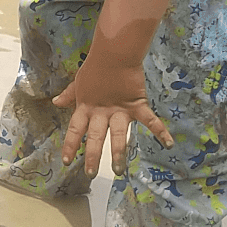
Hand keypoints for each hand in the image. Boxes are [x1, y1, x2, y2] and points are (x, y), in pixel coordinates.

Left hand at [50, 57, 173, 175]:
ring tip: (118, 170)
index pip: (75, 129)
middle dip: (93, 155)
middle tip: (90, 173)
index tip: (66, 161)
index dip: (70, 145)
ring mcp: (120, 110)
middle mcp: (102, 113)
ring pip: (119, 134)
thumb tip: (56, 102)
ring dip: (118, 152)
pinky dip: (160, 131)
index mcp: (86, 108)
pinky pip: (150, 120)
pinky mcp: (136, 105)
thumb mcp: (78, 82)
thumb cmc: (95, 67)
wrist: (114, 53)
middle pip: (96, 137)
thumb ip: (69, 95)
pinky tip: (169, 144)